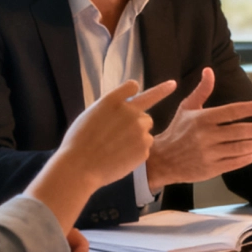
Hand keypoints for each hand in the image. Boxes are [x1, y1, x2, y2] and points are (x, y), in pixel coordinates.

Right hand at [58, 79, 177, 186]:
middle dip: (137, 123)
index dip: (149, 89)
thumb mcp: (92, 114)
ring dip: (137, 137)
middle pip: (146, 114)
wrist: (80, 166)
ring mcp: (139, 130)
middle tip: (120, 136)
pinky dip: (136, 152)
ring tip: (118, 148)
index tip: (171, 85)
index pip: (134, 87)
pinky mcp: (144, 148)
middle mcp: (130, 111)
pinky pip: (145, 147)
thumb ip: (112, 106)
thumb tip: (127, 105)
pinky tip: (120, 157)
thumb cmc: (79, 141)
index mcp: (113, 100)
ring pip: (146, 131)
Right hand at [146, 68, 251, 190]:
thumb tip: (209, 70)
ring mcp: (209, 153)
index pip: (232, 111)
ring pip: (238, 148)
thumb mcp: (187, 108)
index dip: (251, 108)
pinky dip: (245, 158)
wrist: (162, 160)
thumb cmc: (177, 131)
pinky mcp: (210, 169)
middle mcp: (206, 135)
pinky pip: (232, 163)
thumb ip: (202, 90)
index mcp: (203, 118)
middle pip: (240, 131)